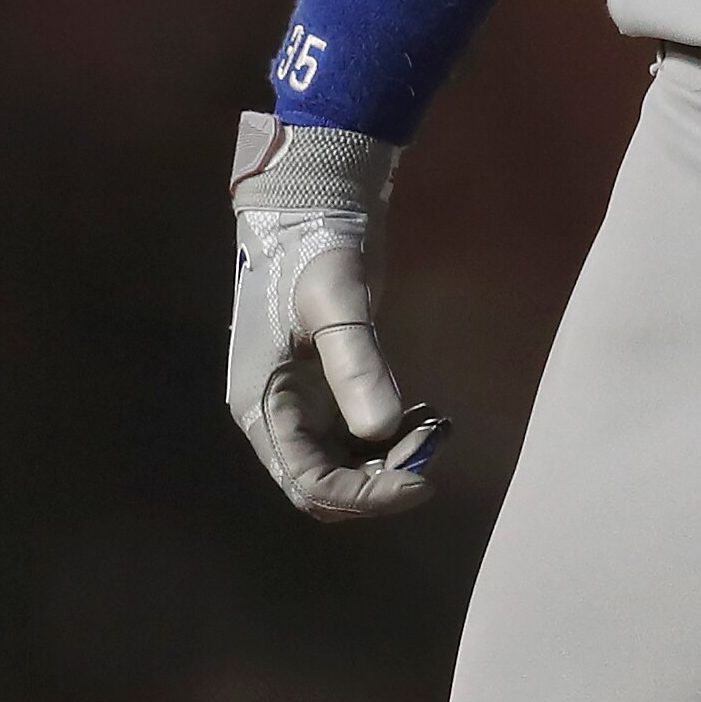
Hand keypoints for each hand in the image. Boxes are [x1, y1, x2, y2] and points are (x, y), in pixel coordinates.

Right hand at [225, 113, 446, 520]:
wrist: (312, 206)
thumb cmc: (315, 251)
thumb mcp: (338, 306)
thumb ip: (357, 367)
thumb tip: (381, 430)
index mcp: (265, 407)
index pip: (309, 484)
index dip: (363, 495)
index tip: (421, 481)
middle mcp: (278, 416)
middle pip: (327, 484)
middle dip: (381, 479)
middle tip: (433, 444)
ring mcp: (302, 403)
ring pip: (346, 464)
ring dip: (391, 459)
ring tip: (435, 423)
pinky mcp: (327, 386)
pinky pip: (358, 435)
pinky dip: (391, 436)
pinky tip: (425, 412)